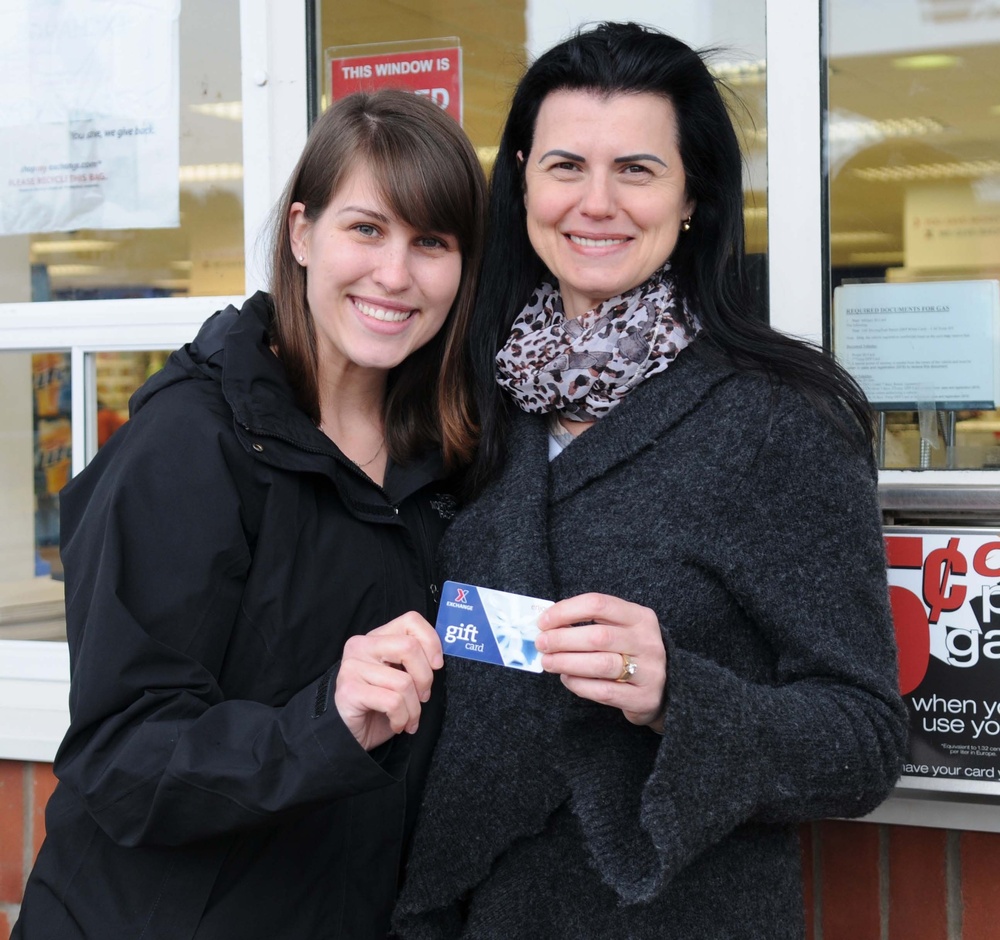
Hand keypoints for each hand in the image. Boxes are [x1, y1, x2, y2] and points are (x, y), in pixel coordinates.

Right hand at [334, 611, 443, 750]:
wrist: (349, 737)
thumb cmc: (379, 707)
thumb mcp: (400, 677)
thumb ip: (413, 661)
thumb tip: (438, 658)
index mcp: (376, 637)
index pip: (411, 621)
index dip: (431, 641)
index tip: (436, 665)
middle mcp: (361, 646)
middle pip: (410, 647)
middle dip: (425, 678)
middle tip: (423, 697)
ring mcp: (352, 667)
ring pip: (404, 682)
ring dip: (414, 708)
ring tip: (408, 718)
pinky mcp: (349, 690)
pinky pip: (393, 702)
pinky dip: (402, 719)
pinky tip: (397, 725)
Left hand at [534, 593, 666, 728]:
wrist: (667, 690)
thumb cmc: (631, 653)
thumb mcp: (621, 630)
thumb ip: (592, 624)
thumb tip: (549, 624)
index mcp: (640, 616)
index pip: (598, 604)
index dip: (566, 611)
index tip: (543, 622)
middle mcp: (648, 641)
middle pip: (598, 636)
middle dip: (562, 639)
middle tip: (542, 644)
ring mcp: (650, 671)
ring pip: (601, 664)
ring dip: (567, 662)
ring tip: (548, 662)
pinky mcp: (643, 698)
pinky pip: (604, 691)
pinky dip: (579, 684)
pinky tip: (566, 679)